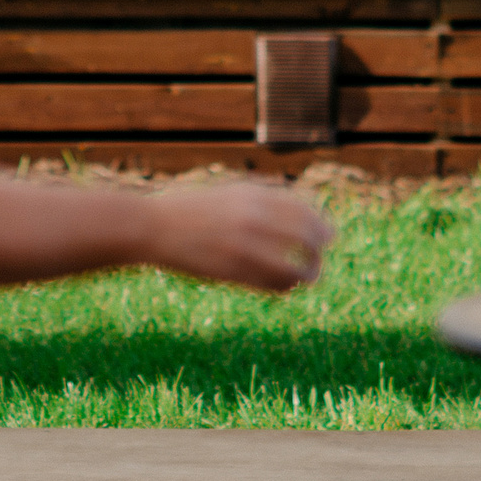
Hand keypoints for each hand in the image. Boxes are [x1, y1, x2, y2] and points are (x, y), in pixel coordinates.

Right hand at [146, 184, 329, 291]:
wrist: (153, 226)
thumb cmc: (192, 209)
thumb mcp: (230, 193)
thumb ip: (262, 199)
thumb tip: (301, 211)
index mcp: (254, 194)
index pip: (306, 211)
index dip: (321, 226)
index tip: (327, 237)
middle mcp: (255, 217)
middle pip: (308, 237)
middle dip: (320, 251)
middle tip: (319, 260)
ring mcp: (244, 245)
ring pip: (295, 266)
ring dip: (308, 274)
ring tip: (307, 278)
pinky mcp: (233, 271)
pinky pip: (272, 284)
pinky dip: (285, 287)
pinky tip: (284, 287)